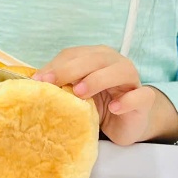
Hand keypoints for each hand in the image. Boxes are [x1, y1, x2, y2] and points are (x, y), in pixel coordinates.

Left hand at [33, 46, 177, 145]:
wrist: (125, 123)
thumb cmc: (97, 105)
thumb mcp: (75, 94)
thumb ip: (60, 85)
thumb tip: (32, 83)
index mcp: (95, 57)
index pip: (73, 54)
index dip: (56, 65)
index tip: (38, 80)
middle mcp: (114, 62)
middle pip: (93, 59)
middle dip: (70, 70)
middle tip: (53, 84)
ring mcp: (132, 80)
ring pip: (118, 71)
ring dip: (97, 79)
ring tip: (80, 93)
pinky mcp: (145, 99)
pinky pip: (141, 95)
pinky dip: (128, 100)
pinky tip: (115, 107)